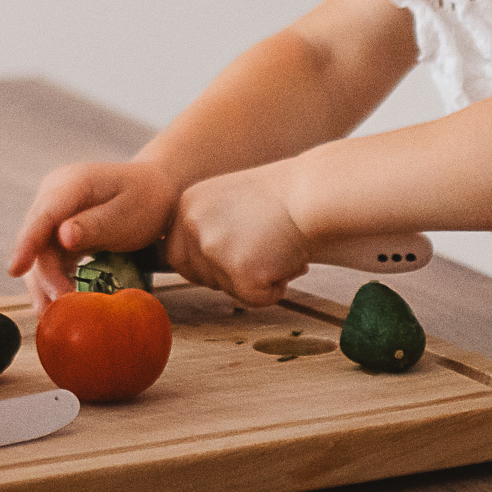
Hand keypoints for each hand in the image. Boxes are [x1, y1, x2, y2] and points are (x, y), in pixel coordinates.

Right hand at [8, 158, 178, 305]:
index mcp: (72, 183)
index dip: (27, 243)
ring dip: (43, 283)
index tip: (15, 270)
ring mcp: (54, 212)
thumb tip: (62, 237)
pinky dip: (51, 280)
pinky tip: (53, 304)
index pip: (43, 215)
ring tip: (50, 315)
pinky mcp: (57, 229)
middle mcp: (54, 195)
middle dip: (43, 275)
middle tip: (59, 308)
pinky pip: (48, 256)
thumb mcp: (127, 214)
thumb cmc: (146, 202)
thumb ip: (95, 225)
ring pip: (38, 251)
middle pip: (37, 238)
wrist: (156, 191)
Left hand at [166, 166, 310, 305]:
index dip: (205, 265)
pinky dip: (274, 290)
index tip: (232, 261)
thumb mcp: (230, 202)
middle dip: (227, 277)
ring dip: (254, 280)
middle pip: (196, 276)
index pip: (175, 254)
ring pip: (226, 289)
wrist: (315, 192)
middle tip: (261, 258)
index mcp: (187, 205)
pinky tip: (289, 263)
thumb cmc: (284, 196)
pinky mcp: (240, 270)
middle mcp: (192, 225)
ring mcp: (213, 247)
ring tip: (280, 250)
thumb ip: (210, 229)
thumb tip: (202, 269)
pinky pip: (254, 299)